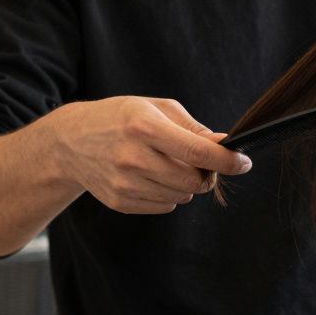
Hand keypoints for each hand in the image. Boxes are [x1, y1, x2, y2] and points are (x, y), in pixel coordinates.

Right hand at [46, 96, 250, 213]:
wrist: (71, 141)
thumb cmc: (121, 118)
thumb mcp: (156, 109)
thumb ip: (193, 129)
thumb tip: (225, 147)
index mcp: (144, 125)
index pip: (198, 152)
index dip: (228, 161)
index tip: (245, 163)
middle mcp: (132, 157)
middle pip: (194, 181)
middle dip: (207, 174)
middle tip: (200, 162)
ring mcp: (124, 183)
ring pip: (182, 196)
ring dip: (187, 184)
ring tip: (167, 165)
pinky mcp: (120, 202)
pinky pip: (165, 206)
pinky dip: (168, 194)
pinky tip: (150, 176)